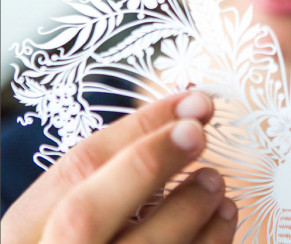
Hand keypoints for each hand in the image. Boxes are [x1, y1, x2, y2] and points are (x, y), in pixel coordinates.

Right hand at [1, 91, 237, 243]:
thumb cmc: (89, 240)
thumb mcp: (72, 213)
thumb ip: (112, 178)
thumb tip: (182, 121)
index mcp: (25, 235)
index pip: (74, 169)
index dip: (139, 128)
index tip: (191, 102)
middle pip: (83, 217)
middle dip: (148, 165)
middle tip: (199, 132)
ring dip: (188, 209)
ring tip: (215, 182)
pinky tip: (223, 218)